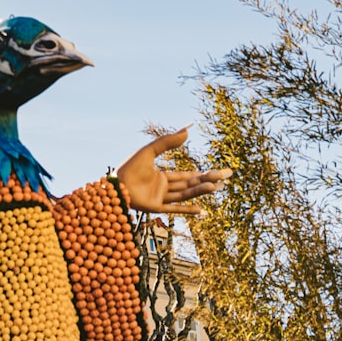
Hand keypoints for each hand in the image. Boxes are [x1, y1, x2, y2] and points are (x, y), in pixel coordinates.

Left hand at [116, 127, 230, 214]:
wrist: (115, 184)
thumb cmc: (129, 167)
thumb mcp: (149, 150)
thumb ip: (167, 141)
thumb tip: (187, 130)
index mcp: (161, 177)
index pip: (185, 176)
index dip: (201, 174)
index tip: (217, 172)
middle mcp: (162, 189)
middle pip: (189, 185)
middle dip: (207, 180)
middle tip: (226, 177)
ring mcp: (160, 199)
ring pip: (185, 194)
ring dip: (200, 190)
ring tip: (216, 186)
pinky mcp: (156, 207)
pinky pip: (175, 209)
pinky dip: (188, 210)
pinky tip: (202, 211)